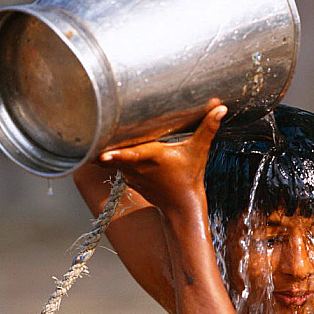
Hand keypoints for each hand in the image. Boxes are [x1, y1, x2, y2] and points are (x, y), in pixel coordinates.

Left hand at [98, 101, 226, 211]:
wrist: (181, 206)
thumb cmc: (189, 178)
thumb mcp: (199, 151)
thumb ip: (208, 128)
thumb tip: (220, 107)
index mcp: (151, 157)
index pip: (128, 155)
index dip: (113, 155)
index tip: (100, 154)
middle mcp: (137, 167)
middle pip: (111, 153)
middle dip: (101, 142)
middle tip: (94, 126)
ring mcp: (130, 175)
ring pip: (111, 159)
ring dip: (106, 148)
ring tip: (99, 131)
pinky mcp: (128, 180)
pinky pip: (116, 165)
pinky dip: (114, 158)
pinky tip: (113, 147)